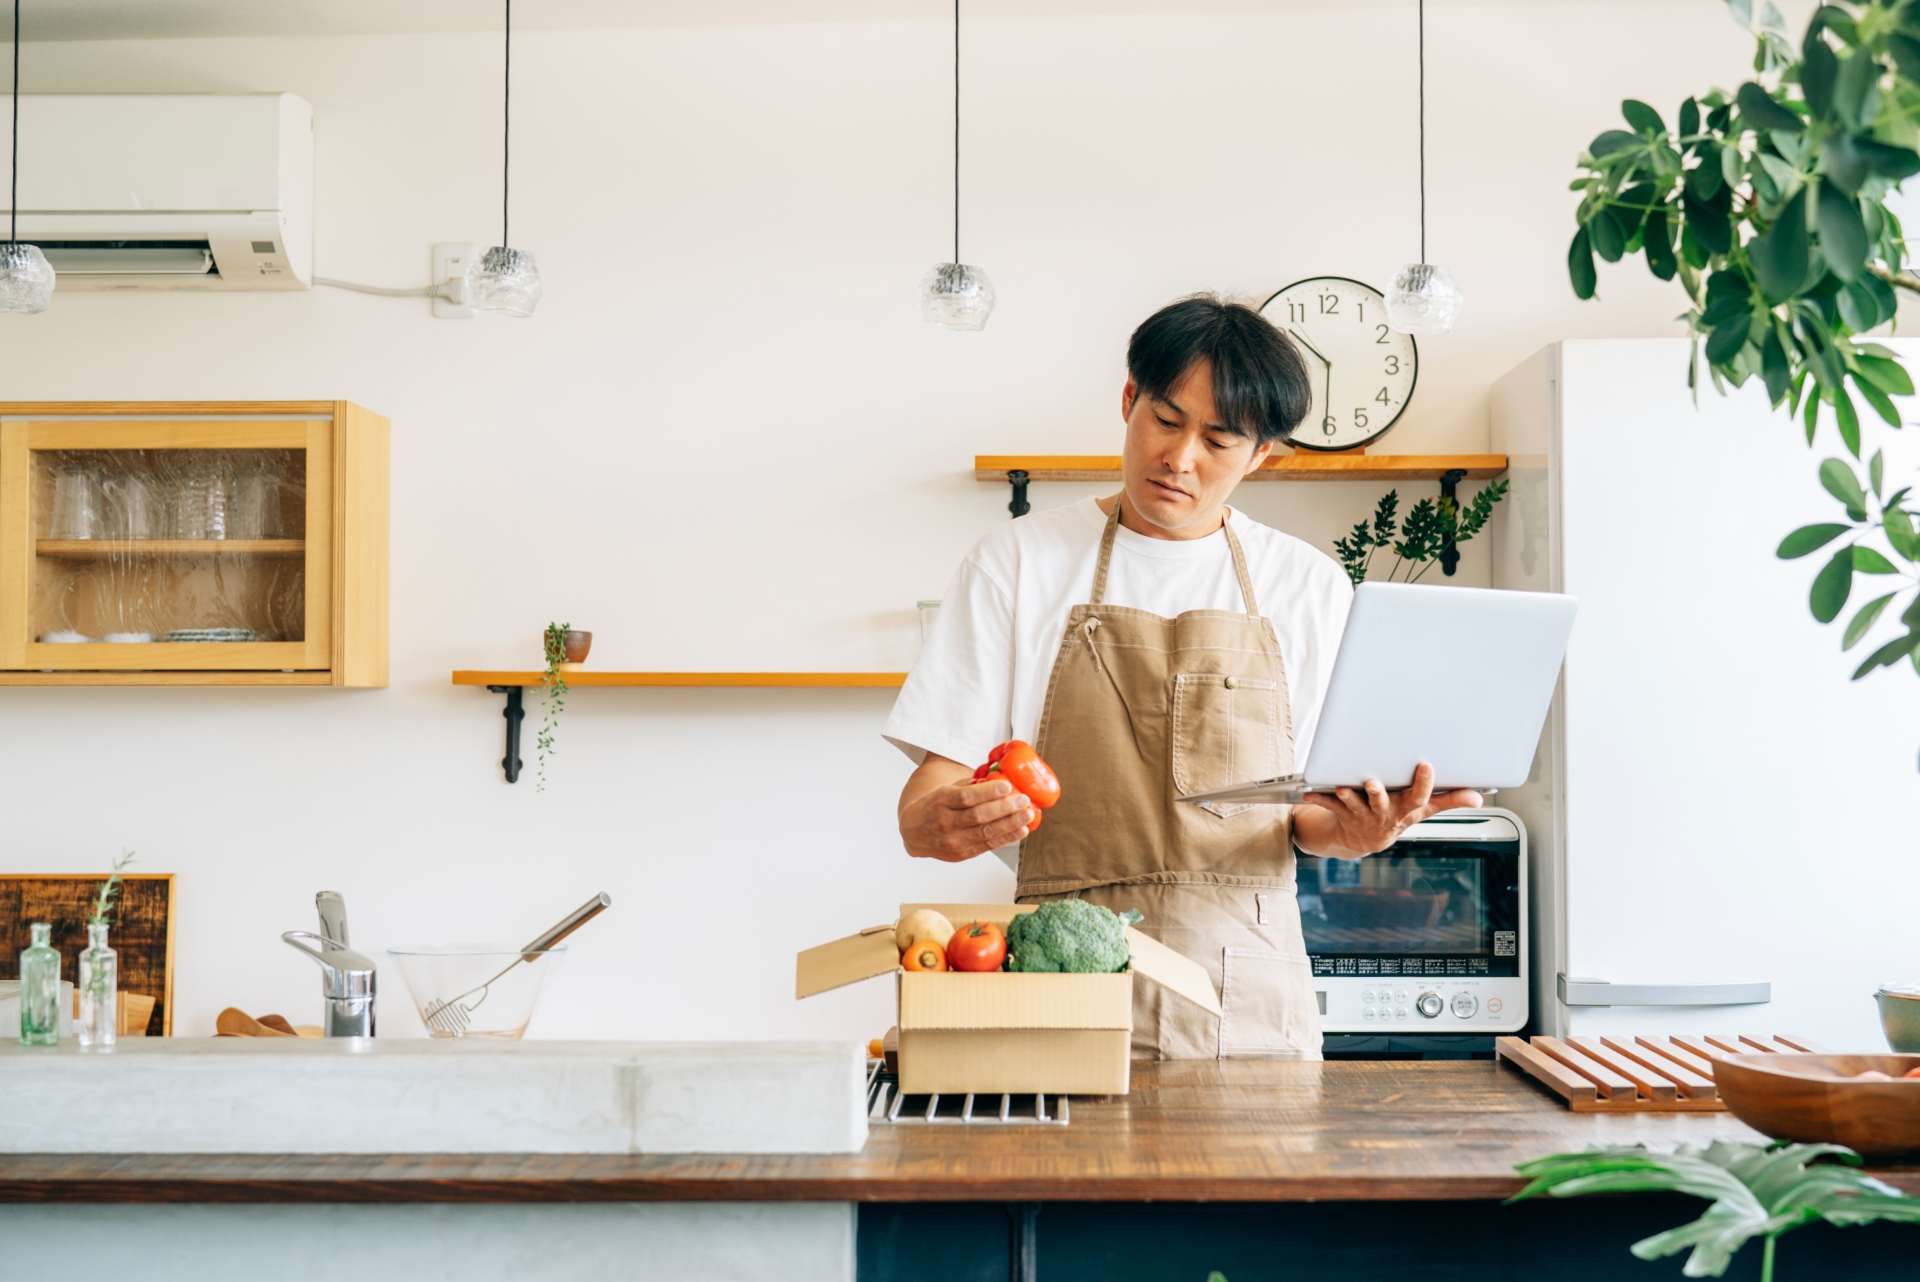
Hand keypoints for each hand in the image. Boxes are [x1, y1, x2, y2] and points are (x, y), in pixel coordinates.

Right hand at [899, 754, 1037, 861]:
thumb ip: (969, 785)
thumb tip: (997, 776)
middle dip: (1004, 808)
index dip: (988, 792)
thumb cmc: (935, 805)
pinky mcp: (961, 854)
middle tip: (1024, 800)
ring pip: (985, 832)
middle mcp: (946, 822)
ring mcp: (953, 841)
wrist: (914, 831)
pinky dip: (1006, 838)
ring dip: (1009, 824)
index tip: (1007, 786)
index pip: (966, 797)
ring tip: (1027, 815)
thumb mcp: (946, 789)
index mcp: (941, 800)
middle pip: (978, 816)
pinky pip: (987, 846)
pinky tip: (1021, 831)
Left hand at [1290, 762, 1480, 857]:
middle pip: (1382, 801)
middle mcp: (1383, 812)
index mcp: (1405, 808)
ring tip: (1341, 788)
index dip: (1423, 783)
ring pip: (1355, 804)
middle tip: (1373, 782)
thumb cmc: (1396, 817)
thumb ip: (1449, 801)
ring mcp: (1362, 813)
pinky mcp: (1342, 812)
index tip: (1425, 765)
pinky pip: (1329, 805)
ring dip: (1348, 796)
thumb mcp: (1423, 810)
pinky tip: (1307, 793)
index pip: (1418, 796)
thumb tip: (1479, 797)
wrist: (1364, 841)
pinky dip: (1318, 798)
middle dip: (1378, 793)